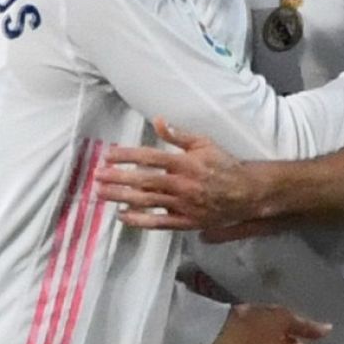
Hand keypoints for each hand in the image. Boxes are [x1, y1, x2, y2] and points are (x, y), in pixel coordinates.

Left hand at [96, 119, 256, 230]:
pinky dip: (139, 220)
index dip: (127, 156)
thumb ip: (179, 135)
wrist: (247, 193)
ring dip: (121, 197)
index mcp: (185, 162)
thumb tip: (158, 120)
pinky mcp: (186, 221)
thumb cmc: (224, 165)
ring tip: (101, 194)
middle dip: (117, 178)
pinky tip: (122, 215)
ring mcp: (183, 205)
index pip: (150, 157)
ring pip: (147, 201)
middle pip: (143, 181)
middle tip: (96, 176)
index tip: (108, 155)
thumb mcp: (204, 143)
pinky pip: (158, 222)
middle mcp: (182, 184)